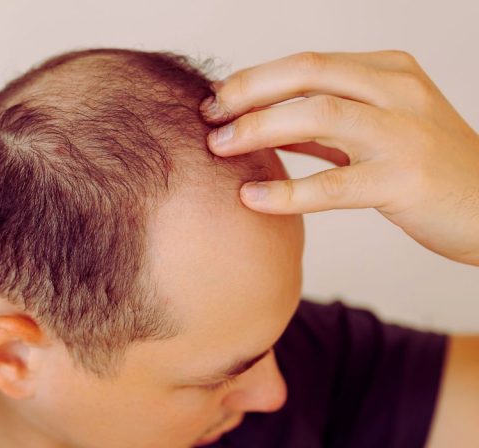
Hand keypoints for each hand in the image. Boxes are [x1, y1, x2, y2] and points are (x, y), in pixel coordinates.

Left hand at [200, 50, 478, 265]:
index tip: (216, 99)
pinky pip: (333, 184)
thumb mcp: (376, 130)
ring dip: (259, 128)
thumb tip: (260, 123)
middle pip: (308, 73)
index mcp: (389, 71)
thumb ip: (325, 124)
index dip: (255, 78)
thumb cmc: (424, 169)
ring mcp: (404, 132)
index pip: (309, 63)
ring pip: (318, 115)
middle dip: (248, 92)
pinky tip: (251, 199)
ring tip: (219, 148)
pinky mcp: (405, 179)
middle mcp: (398, 90)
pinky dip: (287, 190)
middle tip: (208, 116)